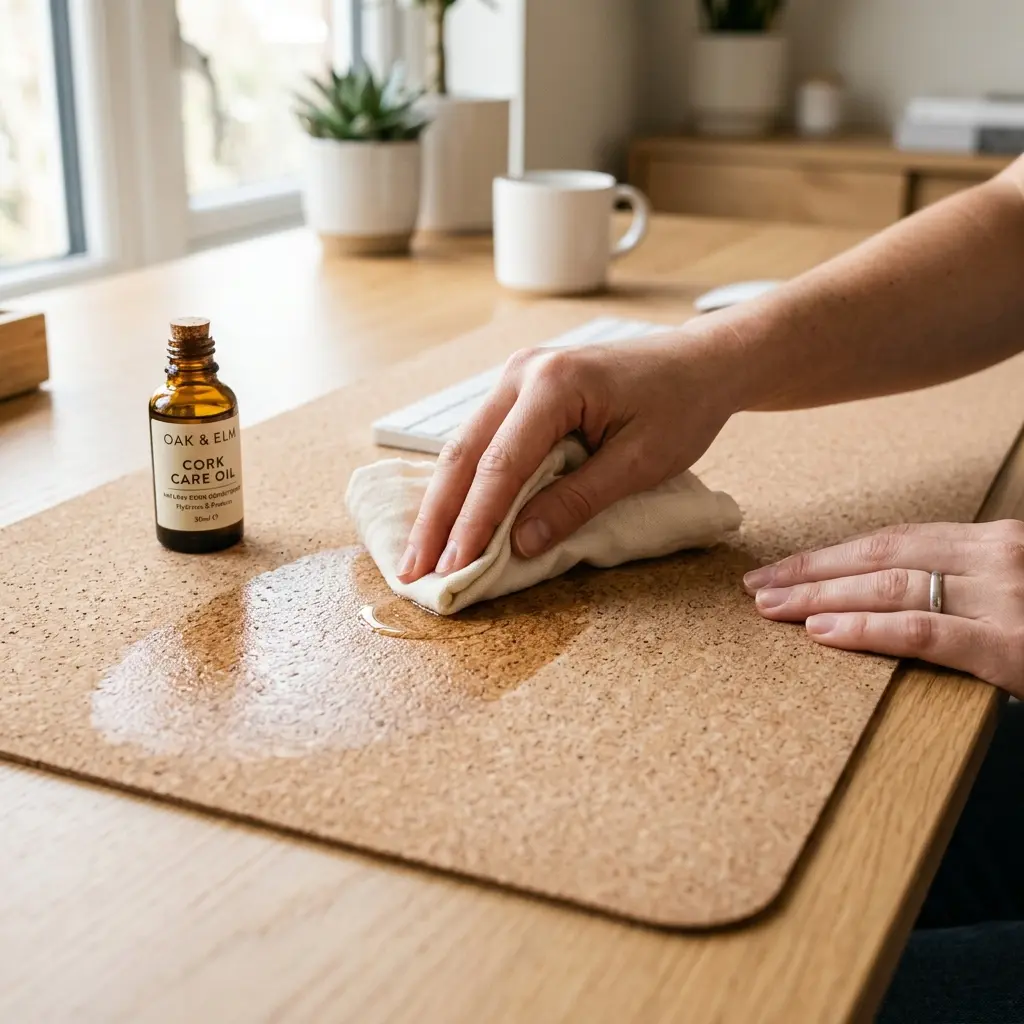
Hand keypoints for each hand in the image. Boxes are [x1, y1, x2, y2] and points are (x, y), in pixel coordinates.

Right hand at [397, 327, 741, 582]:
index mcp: (554, 383)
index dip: (474, 522)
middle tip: (413, 571)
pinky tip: (448, 518)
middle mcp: (523, 372)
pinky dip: (464, 483)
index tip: (454, 569)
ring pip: (463, 447)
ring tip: (419, 553)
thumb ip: (577, 501)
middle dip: (437, 518)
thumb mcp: (638, 462)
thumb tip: (522, 544)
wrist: (700, 362)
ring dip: (442, 503)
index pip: (500, 464)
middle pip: (464, 453)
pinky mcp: (520, 390)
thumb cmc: (680, 407)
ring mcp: (517, 377)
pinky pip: (482, 441)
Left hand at [744, 520, 1023, 695]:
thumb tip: (907, 600)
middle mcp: (998, 555)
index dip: (835, 553)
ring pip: (890, 585)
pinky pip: (922, 631)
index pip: (896, 540)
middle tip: (758, 585)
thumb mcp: (1020, 589)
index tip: (787, 566)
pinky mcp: (1012, 644)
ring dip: (820, 595)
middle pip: (881, 554)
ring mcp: (1007, 596)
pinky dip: (865, 627)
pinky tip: (822, 630)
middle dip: (811, 570)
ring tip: (772, 607)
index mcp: (996, 541)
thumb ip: (972, 587)